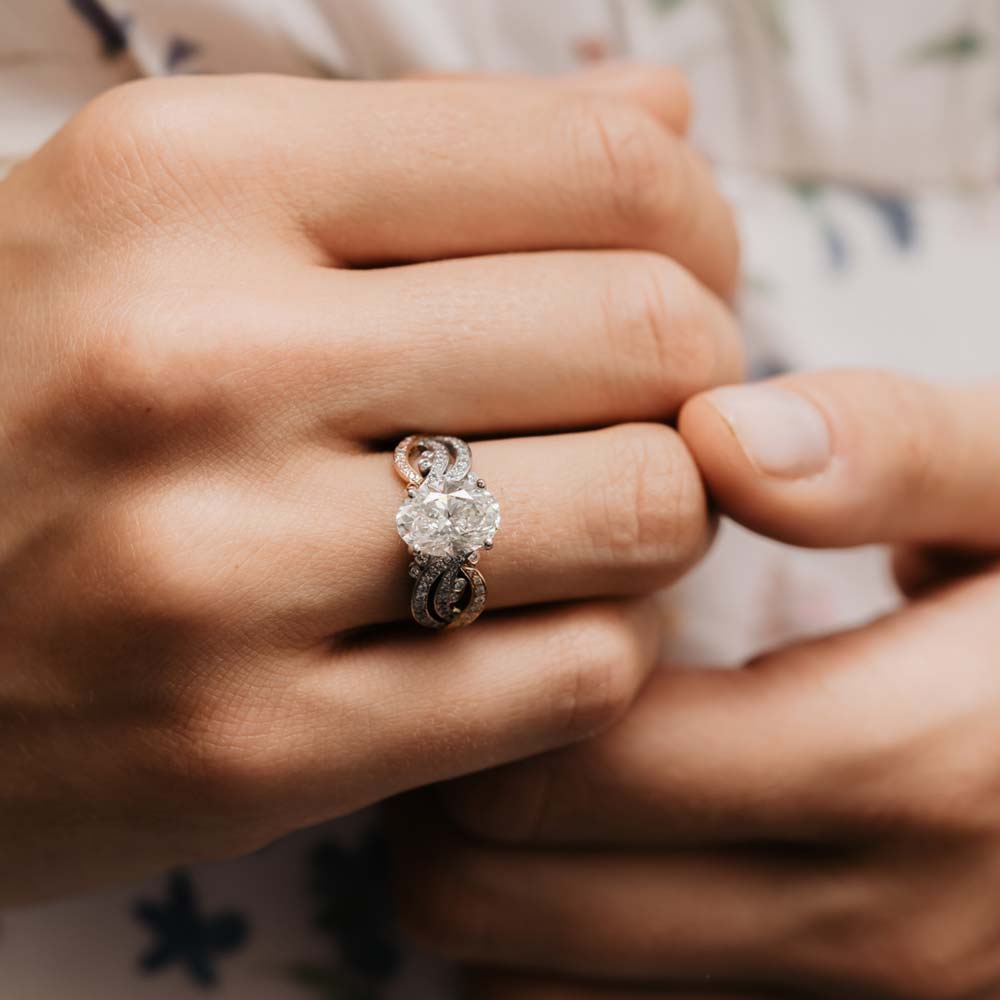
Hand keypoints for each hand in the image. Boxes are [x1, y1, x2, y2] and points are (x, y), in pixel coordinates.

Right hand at [0, 66, 740, 902]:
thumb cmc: (32, 400)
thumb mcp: (178, 219)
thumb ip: (432, 157)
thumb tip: (655, 107)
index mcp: (192, 180)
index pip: (597, 163)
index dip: (693, 223)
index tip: (682, 272)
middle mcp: (203, 361)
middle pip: (647, 336)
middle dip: (700, 374)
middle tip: (656, 404)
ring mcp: (224, 573)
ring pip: (642, 511)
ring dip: (667, 512)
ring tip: (607, 513)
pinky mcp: (253, 750)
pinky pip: (575, 677)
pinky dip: (606, 644)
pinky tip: (546, 623)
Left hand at [395, 371, 999, 999]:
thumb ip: (890, 451)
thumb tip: (717, 436)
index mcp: (921, 770)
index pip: (577, 760)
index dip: (485, 675)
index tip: (488, 597)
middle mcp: (882, 931)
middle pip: (511, 890)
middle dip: (450, 776)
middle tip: (467, 669)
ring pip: (529, 988)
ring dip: (482, 876)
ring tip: (509, 753)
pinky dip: (548, 949)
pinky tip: (581, 846)